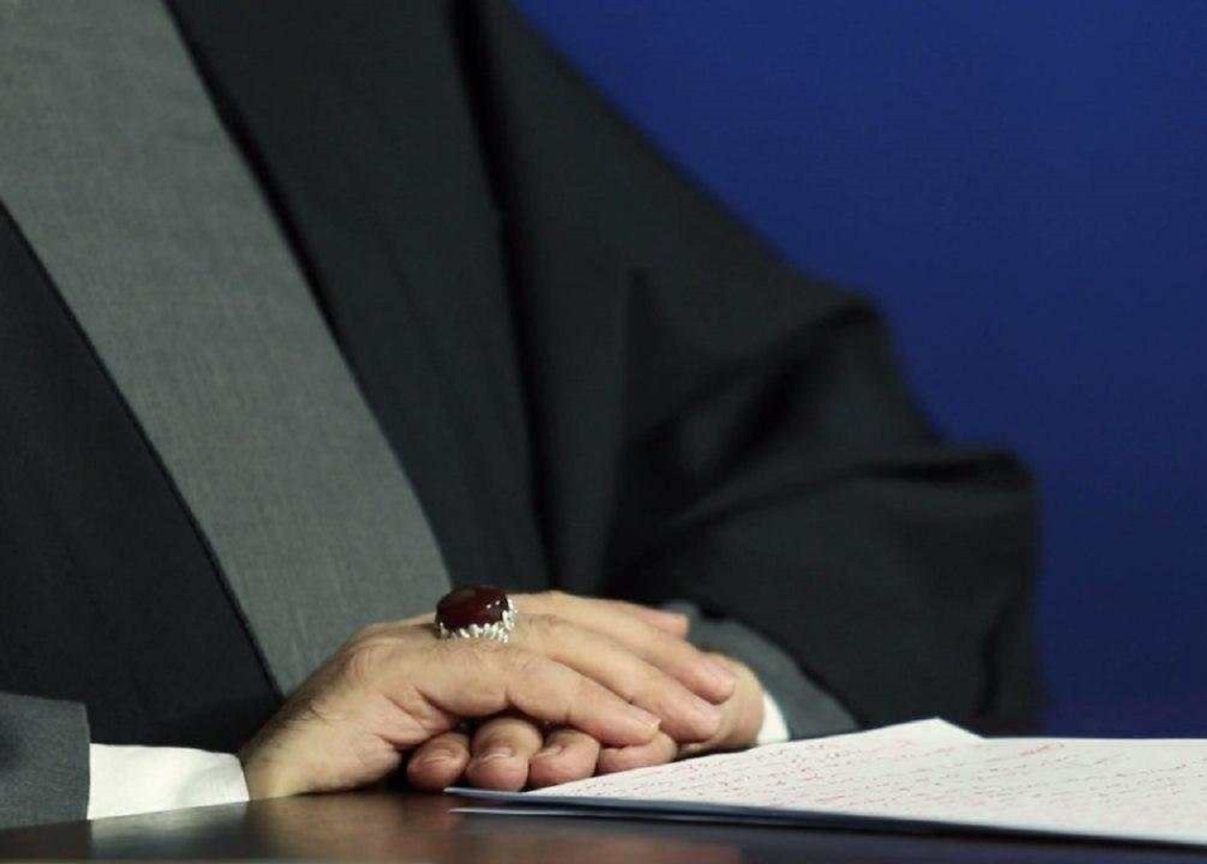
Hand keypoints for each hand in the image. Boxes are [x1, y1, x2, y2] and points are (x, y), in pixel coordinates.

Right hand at [241, 592, 737, 798]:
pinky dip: (575, 699)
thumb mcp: (447, 771)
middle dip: (645, 653)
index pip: (547, 618)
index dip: (622, 629)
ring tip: (694, 713)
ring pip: (540, 640)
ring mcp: (402, 647)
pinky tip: (629, 725)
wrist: (239, 827)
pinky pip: (503, 677)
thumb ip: (507, 738)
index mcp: (435, 646)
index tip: (690, 653)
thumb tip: (589, 743)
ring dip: (629, 678)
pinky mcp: (387, 676)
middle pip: (556, 619)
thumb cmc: (339, 814)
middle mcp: (421, 632)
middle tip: (719, 689)